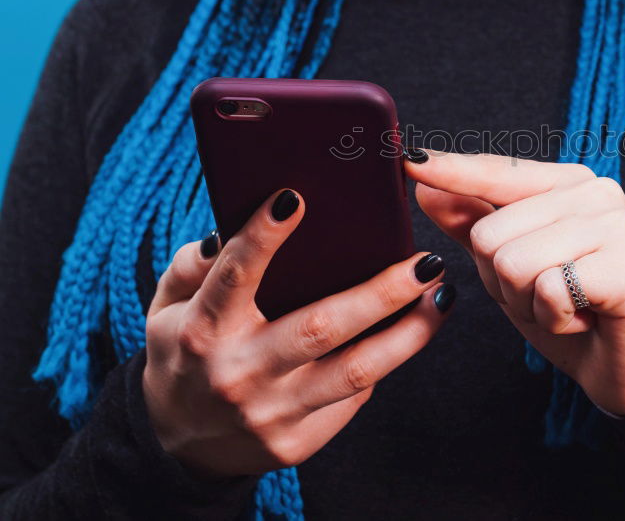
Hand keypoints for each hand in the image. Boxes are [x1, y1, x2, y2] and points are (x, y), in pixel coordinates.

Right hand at [142, 189, 453, 476]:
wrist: (179, 442)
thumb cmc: (184, 354)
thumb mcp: (166, 308)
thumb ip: (192, 266)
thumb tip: (229, 232)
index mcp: (203, 331)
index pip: (234, 276)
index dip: (263, 238)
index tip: (296, 197)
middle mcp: (238, 373)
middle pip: (320, 328)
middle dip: (380, 293)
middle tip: (425, 261)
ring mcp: (270, 413)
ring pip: (354, 371)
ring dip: (409, 333)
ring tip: (442, 296)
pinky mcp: (295, 442)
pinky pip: (351, 398)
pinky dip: (386, 362)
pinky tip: (413, 332)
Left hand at [407, 150, 624, 415]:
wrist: (623, 370)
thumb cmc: (568, 311)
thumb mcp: (508, 268)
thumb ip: (471, 223)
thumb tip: (425, 187)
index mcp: (568, 184)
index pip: (499, 172)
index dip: (453, 171)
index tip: (408, 158)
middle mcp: (598, 194)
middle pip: (491, 233)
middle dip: (504, 282)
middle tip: (547, 295)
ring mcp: (620, 227)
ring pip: (515, 263)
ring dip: (529, 304)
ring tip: (566, 307)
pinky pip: (550, 290)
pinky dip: (554, 319)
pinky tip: (584, 319)